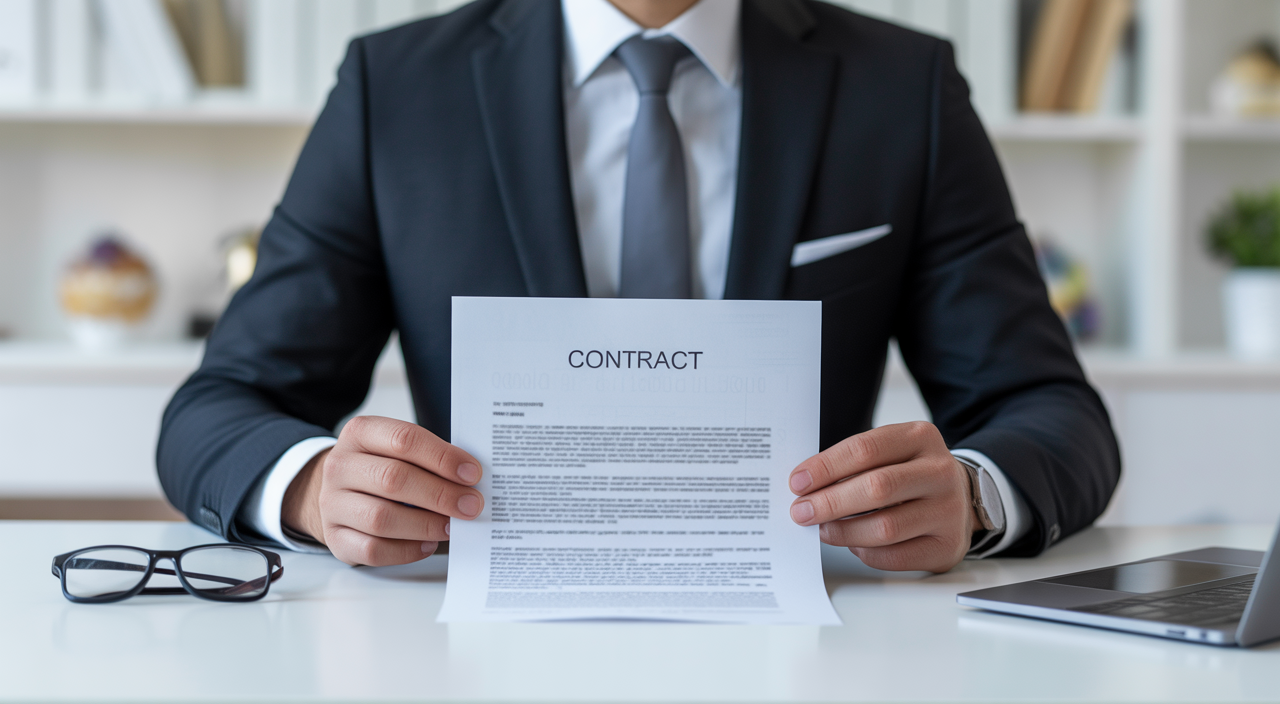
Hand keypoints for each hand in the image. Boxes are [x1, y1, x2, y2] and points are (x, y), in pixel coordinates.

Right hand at [282, 416, 483, 565]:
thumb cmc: (382, 467)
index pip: (404, 439)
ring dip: (425, 525)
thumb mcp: (399, 450)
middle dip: (440, 494)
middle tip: (470, 505)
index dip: (442, 457)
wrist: (340, 491)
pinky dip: (406, 550)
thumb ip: (430, 458)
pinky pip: (372, 550)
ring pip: (381, 518)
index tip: (472, 473)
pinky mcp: (335, 538)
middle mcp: (340, 466)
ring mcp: (332, 503)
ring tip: (451, 526)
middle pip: (393, 479)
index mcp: (360, 433)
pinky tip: (428, 544)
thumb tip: (471, 480)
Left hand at [787, 421, 979, 572]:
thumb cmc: (911, 474)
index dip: (826, 467)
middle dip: (830, 502)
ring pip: (885, 527)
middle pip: (877, 488)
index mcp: (920, 438)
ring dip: (844, 531)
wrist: (959, 497)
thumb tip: (806, 487)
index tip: (798, 483)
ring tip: (823, 530)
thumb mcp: (891, 453)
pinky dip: (866, 552)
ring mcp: (948, 511)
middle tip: (801, 512)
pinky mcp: (947, 546)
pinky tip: (854, 544)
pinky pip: (896, 556)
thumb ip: (855, 464)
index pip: (865, 449)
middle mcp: (940, 472)